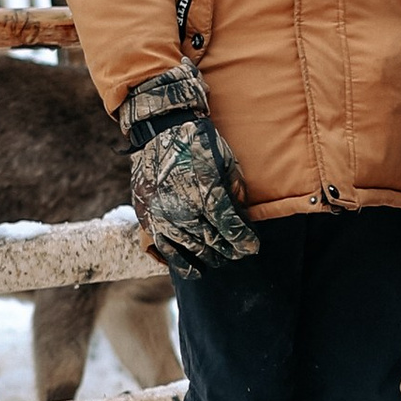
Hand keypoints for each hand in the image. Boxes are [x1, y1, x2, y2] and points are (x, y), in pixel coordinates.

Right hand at [122, 63, 259, 272]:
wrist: (160, 131)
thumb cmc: (200, 144)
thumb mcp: (227, 163)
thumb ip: (236, 193)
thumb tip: (243, 220)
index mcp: (207, 194)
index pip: (231, 230)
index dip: (244, 242)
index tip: (252, 248)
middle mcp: (184, 209)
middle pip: (213, 243)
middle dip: (229, 250)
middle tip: (237, 253)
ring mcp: (163, 216)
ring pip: (191, 249)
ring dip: (209, 257)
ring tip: (219, 258)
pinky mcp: (148, 219)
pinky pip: (166, 250)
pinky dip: (182, 263)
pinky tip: (195, 269)